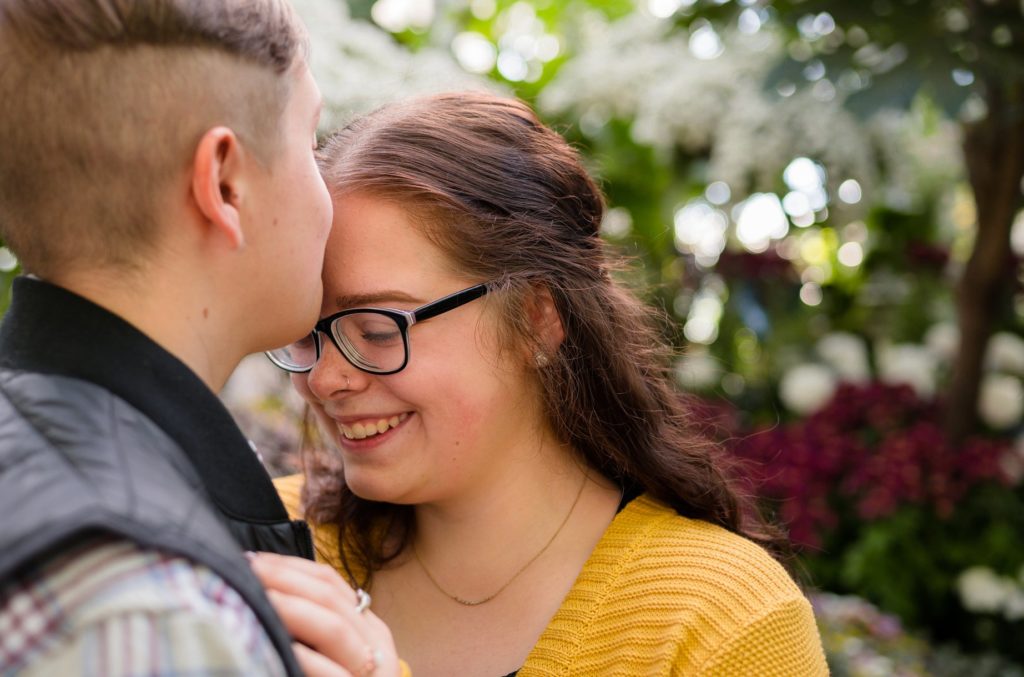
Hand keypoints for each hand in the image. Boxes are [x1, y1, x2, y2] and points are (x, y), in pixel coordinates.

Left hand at [249, 551, 399, 676]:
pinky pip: (331, 674)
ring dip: (291, 609)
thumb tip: (263, 587)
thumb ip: (311, 626)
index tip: (252, 560)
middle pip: (329, 598)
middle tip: (247, 572)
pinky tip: (280, 648)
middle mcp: (375, 643)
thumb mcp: (330, 653)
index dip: (290, 566)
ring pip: (333, 628)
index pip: (330, 582)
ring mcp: (371, 671)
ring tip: (257, 598)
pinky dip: (304, 658)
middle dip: (285, 580)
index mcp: (367, 626)